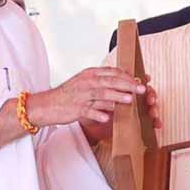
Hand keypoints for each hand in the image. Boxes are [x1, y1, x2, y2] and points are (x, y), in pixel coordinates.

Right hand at [30, 67, 144, 127]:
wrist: (47, 104)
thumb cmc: (69, 95)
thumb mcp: (85, 83)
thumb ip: (102, 82)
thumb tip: (122, 82)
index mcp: (90, 74)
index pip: (112, 72)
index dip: (128, 76)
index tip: (142, 80)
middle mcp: (86, 83)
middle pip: (110, 81)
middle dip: (127, 85)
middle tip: (141, 89)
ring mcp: (81, 96)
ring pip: (101, 95)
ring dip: (116, 97)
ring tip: (129, 100)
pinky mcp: (76, 109)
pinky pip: (88, 111)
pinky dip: (98, 114)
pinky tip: (107, 118)